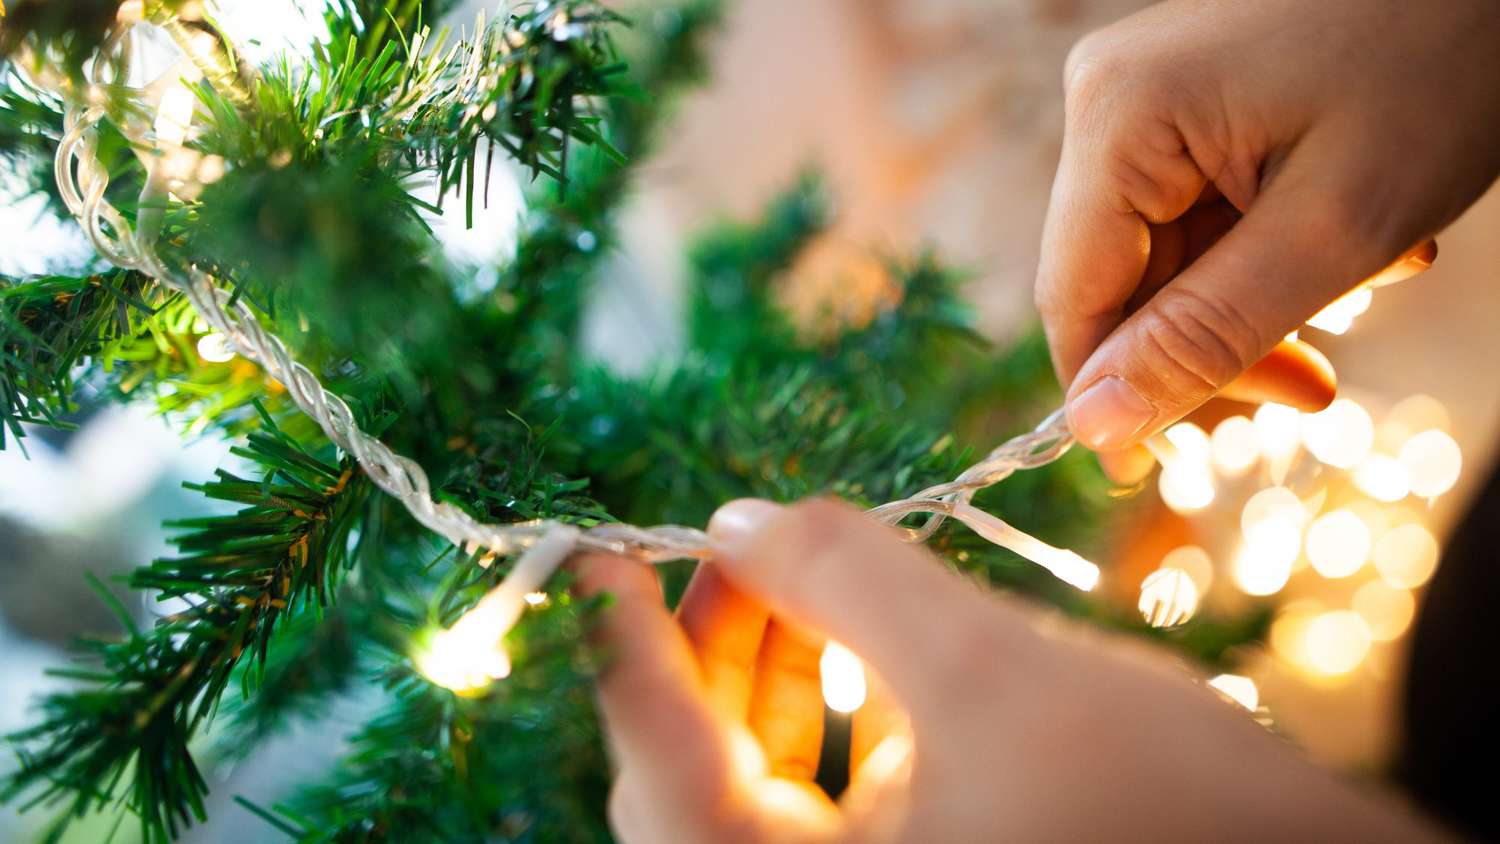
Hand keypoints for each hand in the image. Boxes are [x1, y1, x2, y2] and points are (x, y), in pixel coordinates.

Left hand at [579, 498, 1447, 841]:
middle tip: (749, 545)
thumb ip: (856, 584)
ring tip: (808, 581)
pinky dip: (841, 723)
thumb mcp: (996, 679)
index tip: (589, 552)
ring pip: (769, 792)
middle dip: (717, 650)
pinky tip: (876, 655)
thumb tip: (748, 516)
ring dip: (777, 679)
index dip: (618, 644)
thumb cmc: (1169, 820)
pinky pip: (838, 811)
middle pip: (702, 779)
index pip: (659, 760)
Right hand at [1036, 0, 1499, 459]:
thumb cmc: (1441, 66)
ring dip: (1259, 297)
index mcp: (1120, 119)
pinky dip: (1270, 246)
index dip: (1115, 392)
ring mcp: (1148, 98)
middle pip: (1122, 281)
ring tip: (1370, 283)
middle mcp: (1110, 102)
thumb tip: (1093, 425)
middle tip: (1315, 390)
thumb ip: (1203, 337)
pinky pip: (1200, 211)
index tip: (1172, 466)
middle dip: (1216, 342)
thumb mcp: (1330, 231)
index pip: (1073, 298)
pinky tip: (1354, 240)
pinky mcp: (1187, 101)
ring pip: (1168, 255)